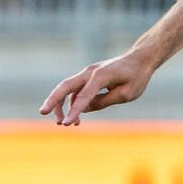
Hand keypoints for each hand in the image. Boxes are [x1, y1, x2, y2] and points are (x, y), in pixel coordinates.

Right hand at [40, 51, 154, 125]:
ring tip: (62, 123)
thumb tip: (84, 108)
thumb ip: (104, 101)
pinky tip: (76, 118)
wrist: (139, 60)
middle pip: (65, 86)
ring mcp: (88, 73)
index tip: (66, 124)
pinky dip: (73, 103)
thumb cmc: (136, 77)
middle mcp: (90, 72)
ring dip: (62, 105)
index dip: (74, 111)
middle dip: (52, 100)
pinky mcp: (89, 77)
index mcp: (100, 76)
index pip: (83, 96)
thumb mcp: (126, 94)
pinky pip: (77, 90)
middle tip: (42, 113)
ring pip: (67, 88)